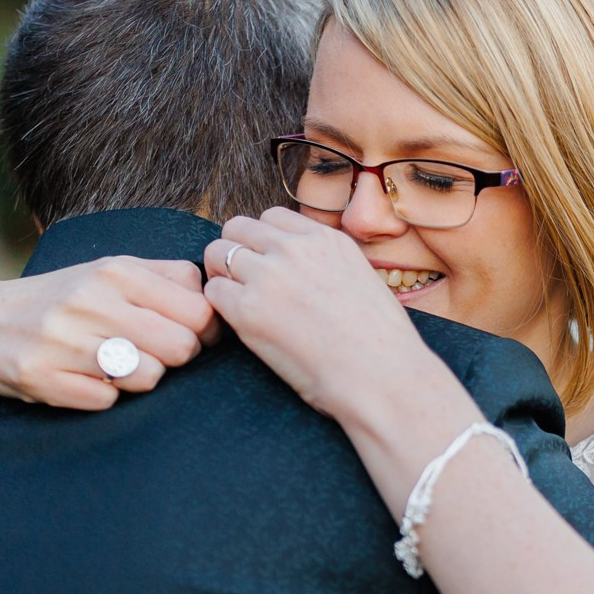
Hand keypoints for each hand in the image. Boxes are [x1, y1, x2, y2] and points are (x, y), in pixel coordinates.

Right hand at [0, 258, 218, 410]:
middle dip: (177, 358)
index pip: (198, 309)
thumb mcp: (110, 272)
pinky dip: (104, 396)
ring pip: (149, 377)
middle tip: (153, 354)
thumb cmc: (63, 298)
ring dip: (140, 379)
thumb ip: (166, 278)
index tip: (189, 334)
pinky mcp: (42, 377)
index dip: (204, 330)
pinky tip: (84, 379)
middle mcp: (90, 301)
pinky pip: (107, 401)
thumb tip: (219, 294)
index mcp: (115, 271)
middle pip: (181, 347)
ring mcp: (64, 341)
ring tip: (116, 366)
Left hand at [203, 209, 442, 421]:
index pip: (272, 217)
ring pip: (217, 252)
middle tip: (243, 283)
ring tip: (237, 303)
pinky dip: (219, 306)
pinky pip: (213, 291)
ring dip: (222, 275)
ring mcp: (268, 275)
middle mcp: (294, 248)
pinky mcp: (247, 309)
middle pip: (237, 227)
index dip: (263, 241)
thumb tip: (308, 272)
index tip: (267, 264)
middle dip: (236, 251)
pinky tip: (239, 325)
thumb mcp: (362, 280)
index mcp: (326, 239)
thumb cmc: (379, 343)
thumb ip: (329, 265)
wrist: (380, 375)